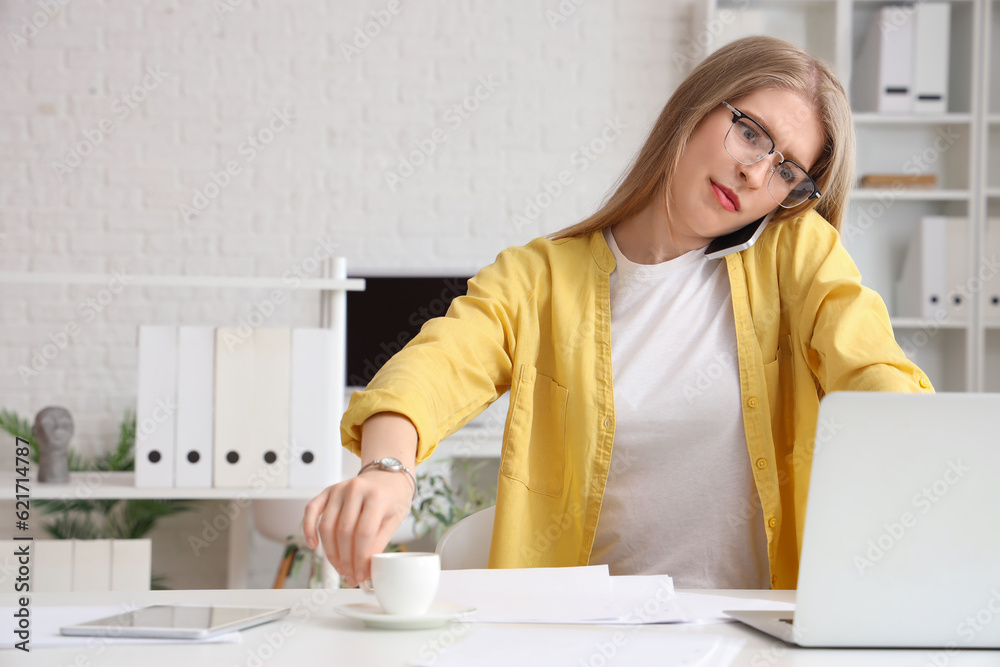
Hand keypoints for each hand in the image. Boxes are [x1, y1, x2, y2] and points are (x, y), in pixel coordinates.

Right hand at [302, 469, 413, 587]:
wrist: (387, 476)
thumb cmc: (393, 498)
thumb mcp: (395, 519)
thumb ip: (379, 542)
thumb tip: (366, 568)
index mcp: (377, 496)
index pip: (364, 533)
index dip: (361, 558)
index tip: (362, 575)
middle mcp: (356, 489)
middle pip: (344, 532)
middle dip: (346, 560)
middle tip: (351, 577)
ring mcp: (339, 489)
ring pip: (327, 526)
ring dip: (331, 552)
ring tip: (340, 568)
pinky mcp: (328, 491)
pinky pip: (311, 510)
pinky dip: (309, 529)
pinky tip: (313, 545)